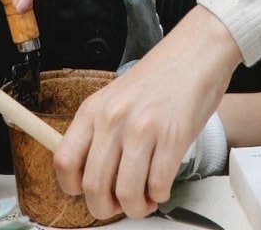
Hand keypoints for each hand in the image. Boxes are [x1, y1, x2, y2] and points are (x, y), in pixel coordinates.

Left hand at [54, 5, 241, 218]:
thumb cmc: (160, 76)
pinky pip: (158, 186)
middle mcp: (114, 118)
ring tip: (145, 198)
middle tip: (119, 204)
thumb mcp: (116, 98)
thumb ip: (100, 132)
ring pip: (126, 194)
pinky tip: (162, 183)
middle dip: (107, 208)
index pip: (64, 162)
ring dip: (137, 207)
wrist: (197, 51)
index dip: (74, 188)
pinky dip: (160, 195)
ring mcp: (143, 128)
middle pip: (93, 187)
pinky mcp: (173, 136)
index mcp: (94, 109)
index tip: (89, 191)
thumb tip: (91, 175)